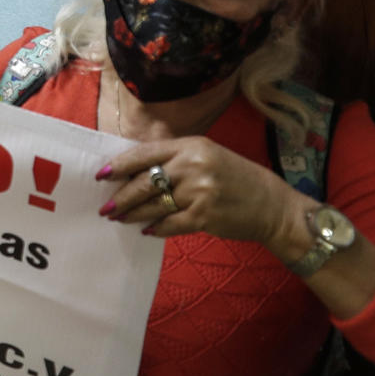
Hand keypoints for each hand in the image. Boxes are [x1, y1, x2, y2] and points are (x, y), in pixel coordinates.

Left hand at [97, 137, 312, 249]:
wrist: (273, 205)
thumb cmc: (236, 178)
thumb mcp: (206, 156)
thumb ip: (174, 158)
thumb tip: (134, 171)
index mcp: (191, 145)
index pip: (145, 153)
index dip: (119, 165)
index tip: (101, 175)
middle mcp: (193, 165)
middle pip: (145, 182)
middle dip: (122, 196)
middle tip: (106, 207)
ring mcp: (199, 192)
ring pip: (153, 205)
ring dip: (133, 214)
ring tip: (119, 218)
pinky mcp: (204, 216)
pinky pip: (169, 225)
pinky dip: (155, 229)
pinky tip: (146, 230)